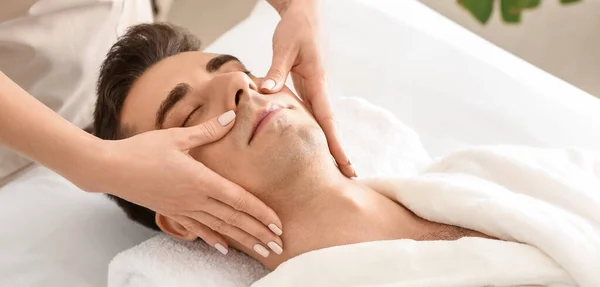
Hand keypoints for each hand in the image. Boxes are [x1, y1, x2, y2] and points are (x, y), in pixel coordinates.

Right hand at [84, 111, 282, 254]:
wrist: (110, 168)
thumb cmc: (142, 149)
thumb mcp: (176, 136)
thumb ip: (207, 130)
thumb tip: (232, 115)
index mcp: (200, 180)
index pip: (237, 199)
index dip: (260, 213)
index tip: (277, 224)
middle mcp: (194, 199)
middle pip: (233, 219)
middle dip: (258, 233)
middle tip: (278, 246)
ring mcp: (183, 209)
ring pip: (219, 228)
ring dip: (242, 240)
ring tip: (261, 251)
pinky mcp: (172, 212)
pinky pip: (198, 229)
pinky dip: (213, 239)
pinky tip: (225, 248)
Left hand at [261, 0, 355, 176]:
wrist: (305, 14)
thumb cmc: (296, 28)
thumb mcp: (284, 47)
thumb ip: (276, 70)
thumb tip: (266, 92)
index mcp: (317, 81)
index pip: (327, 119)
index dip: (335, 143)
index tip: (345, 164)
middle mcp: (320, 89)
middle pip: (330, 126)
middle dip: (339, 152)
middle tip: (347, 177)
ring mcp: (316, 89)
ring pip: (323, 121)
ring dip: (329, 144)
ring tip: (334, 168)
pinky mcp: (309, 87)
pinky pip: (314, 113)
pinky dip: (317, 130)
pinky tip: (316, 144)